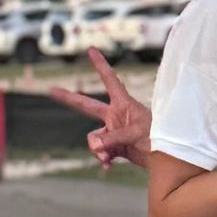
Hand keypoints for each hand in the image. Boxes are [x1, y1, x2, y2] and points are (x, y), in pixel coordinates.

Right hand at [49, 49, 151, 168]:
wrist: (165, 159)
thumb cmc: (157, 139)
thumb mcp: (136, 133)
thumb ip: (114, 138)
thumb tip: (95, 146)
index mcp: (123, 104)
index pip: (109, 80)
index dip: (100, 65)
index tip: (91, 50)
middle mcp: (115, 116)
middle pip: (87, 105)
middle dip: (69, 98)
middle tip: (51, 89)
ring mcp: (114, 131)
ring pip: (93, 138)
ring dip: (97, 149)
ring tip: (106, 158)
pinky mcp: (115, 146)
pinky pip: (100, 152)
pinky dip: (102, 159)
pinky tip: (108, 166)